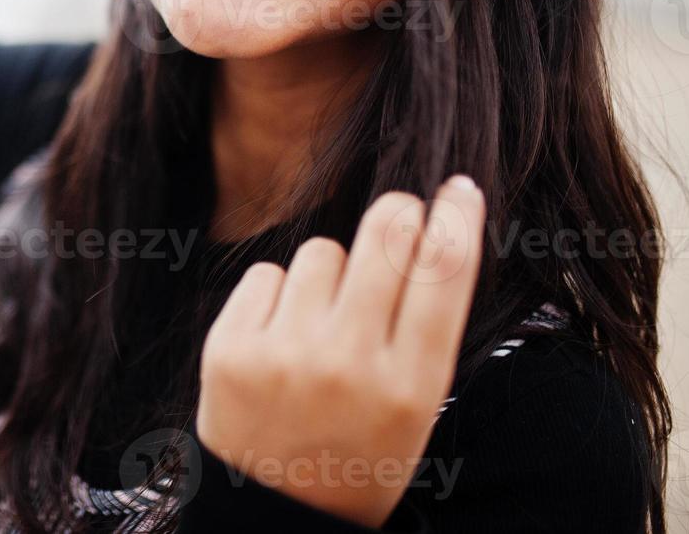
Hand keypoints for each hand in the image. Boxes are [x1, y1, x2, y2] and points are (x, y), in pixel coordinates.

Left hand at [196, 175, 485, 527]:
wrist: (271, 514)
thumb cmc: (356, 452)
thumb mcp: (412, 408)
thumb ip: (419, 328)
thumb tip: (428, 227)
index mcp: (410, 388)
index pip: (444, 274)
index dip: (457, 218)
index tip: (458, 188)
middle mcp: (349, 366)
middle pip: (385, 238)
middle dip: (397, 213)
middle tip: (398, 214)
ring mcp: (284, 355)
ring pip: (321, 251)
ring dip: (329, 271)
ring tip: (324, 323)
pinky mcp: (229, 349)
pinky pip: (267, 274)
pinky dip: (276, 294)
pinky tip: (280, 335)